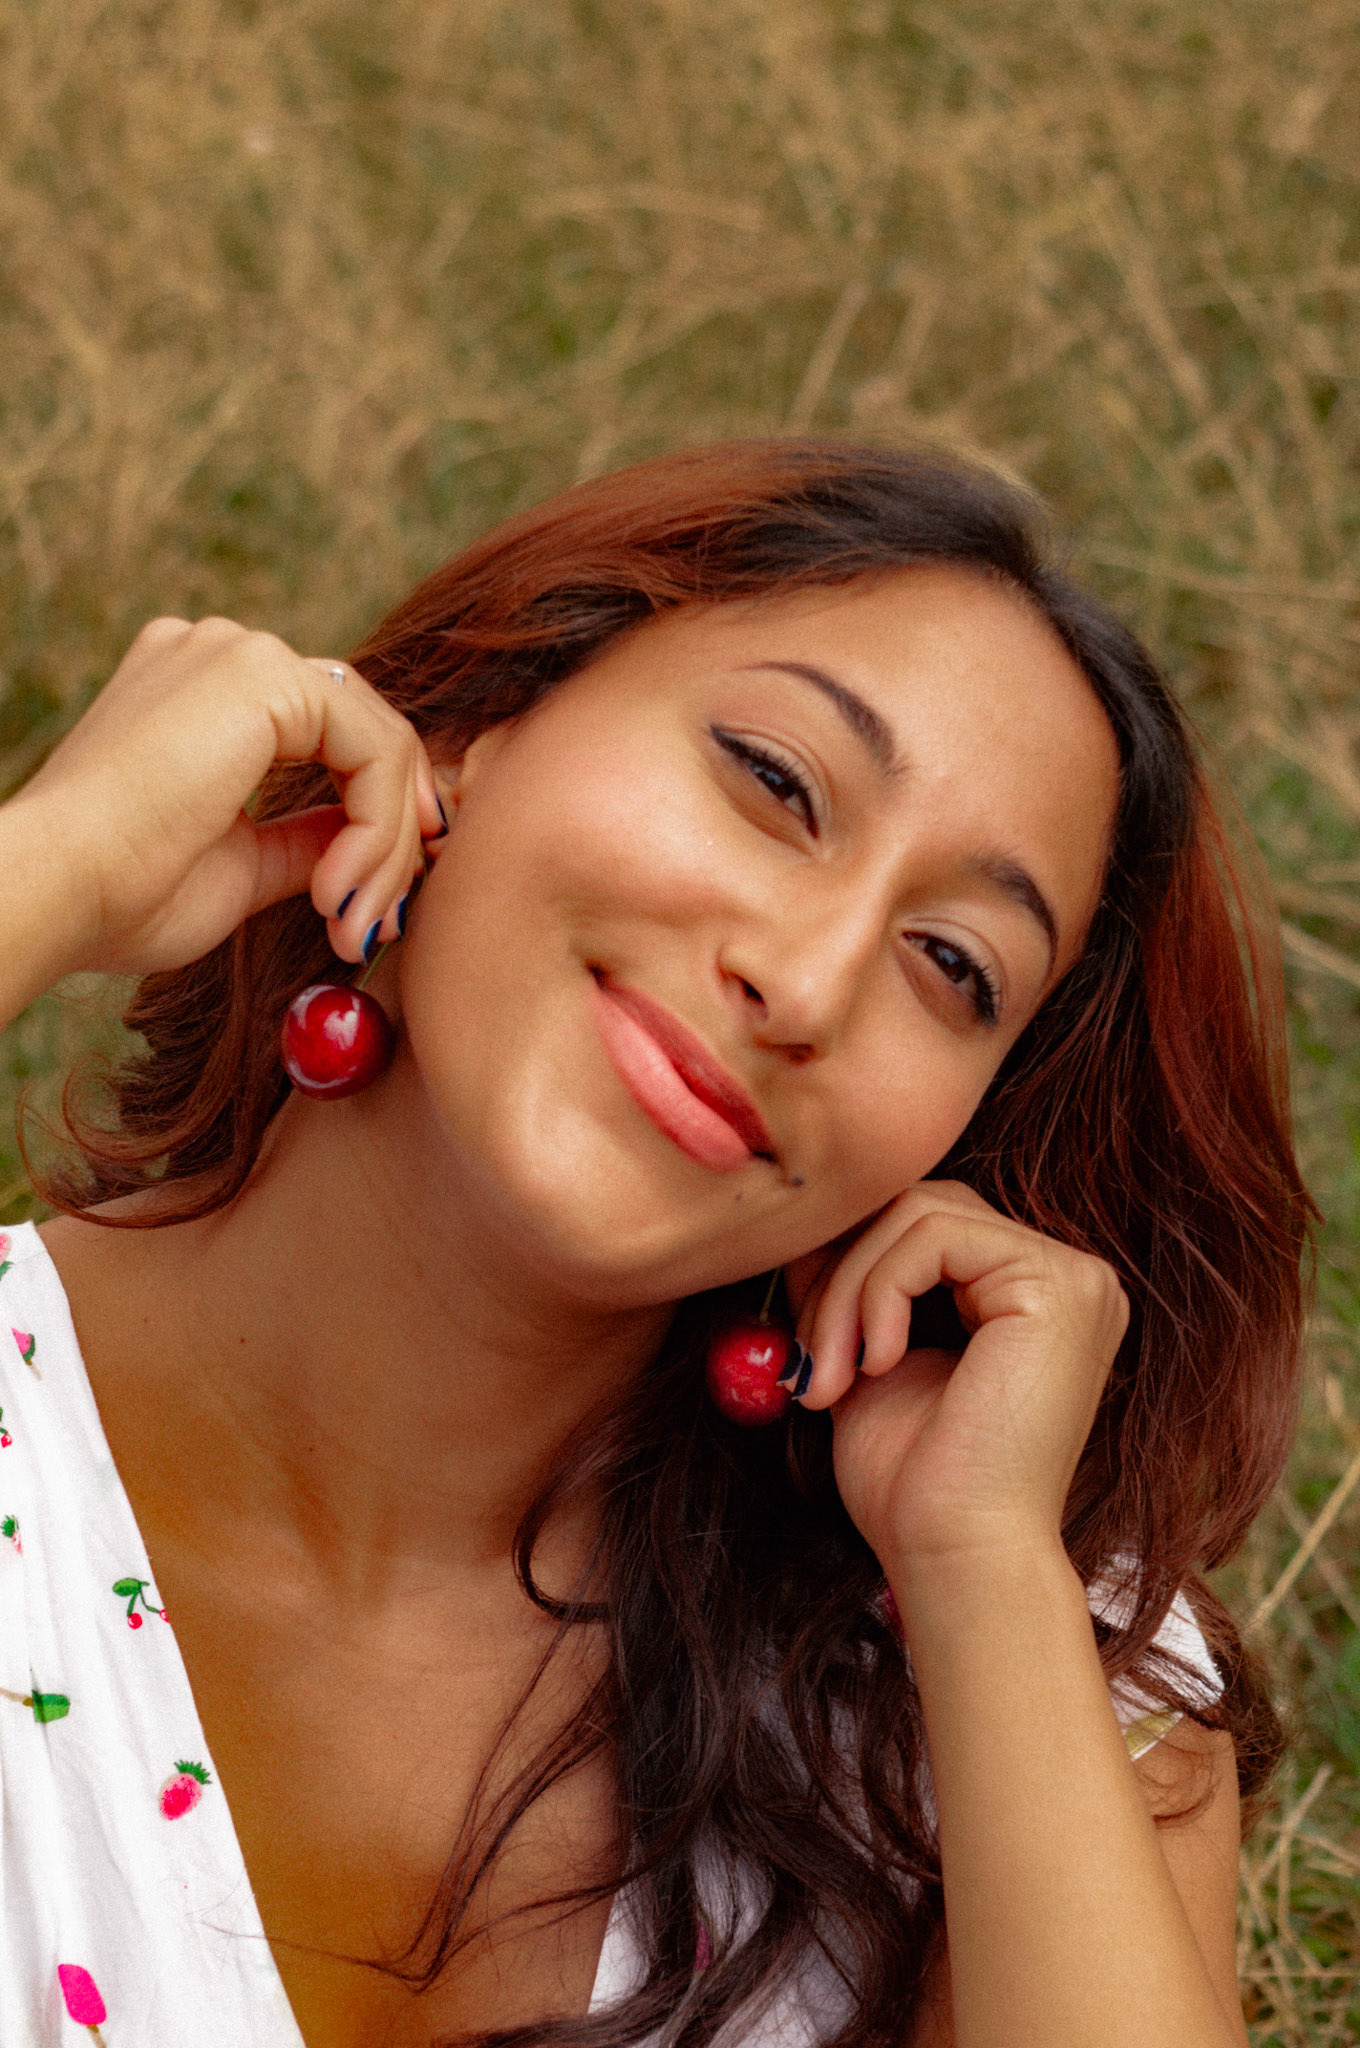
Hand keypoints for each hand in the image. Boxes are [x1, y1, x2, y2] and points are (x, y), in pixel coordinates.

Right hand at [7, 616, 444, 977]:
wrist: (59, 891)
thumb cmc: (123, 895)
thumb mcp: (243, 864)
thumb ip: (306, 837)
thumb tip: (370, 841)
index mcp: (204, 691)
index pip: (332, 733)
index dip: (378, 816)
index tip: (380, 900)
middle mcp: (222, 655)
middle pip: (363, 732)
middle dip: (396, 834)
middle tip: (386, 920)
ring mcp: (240, 654)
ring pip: (378, 742)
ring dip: (389, 845)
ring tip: (358, 923)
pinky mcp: (263, 674)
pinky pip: (373, 748)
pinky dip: (378, 828)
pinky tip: (337, 890)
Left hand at [784, 1183, 1128, 1570]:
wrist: (955, 1557)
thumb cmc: (916, 1484)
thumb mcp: (867, 1358)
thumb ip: (852, 1288)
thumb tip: (806, 1233)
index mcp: (1029, 1297)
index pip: (923, 1225)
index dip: (848, 1264)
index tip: (803, 1345)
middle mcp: (1067, 1278)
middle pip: (920, 1207)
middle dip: (842, 1275)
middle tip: (807, 1362)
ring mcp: (1073, 1278)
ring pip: (919, 1214)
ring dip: (849, 1292)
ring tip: (830, 1374)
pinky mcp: (1058, 1285)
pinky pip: (933, 1235)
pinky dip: (878, 1292)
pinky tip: (877, 1364)